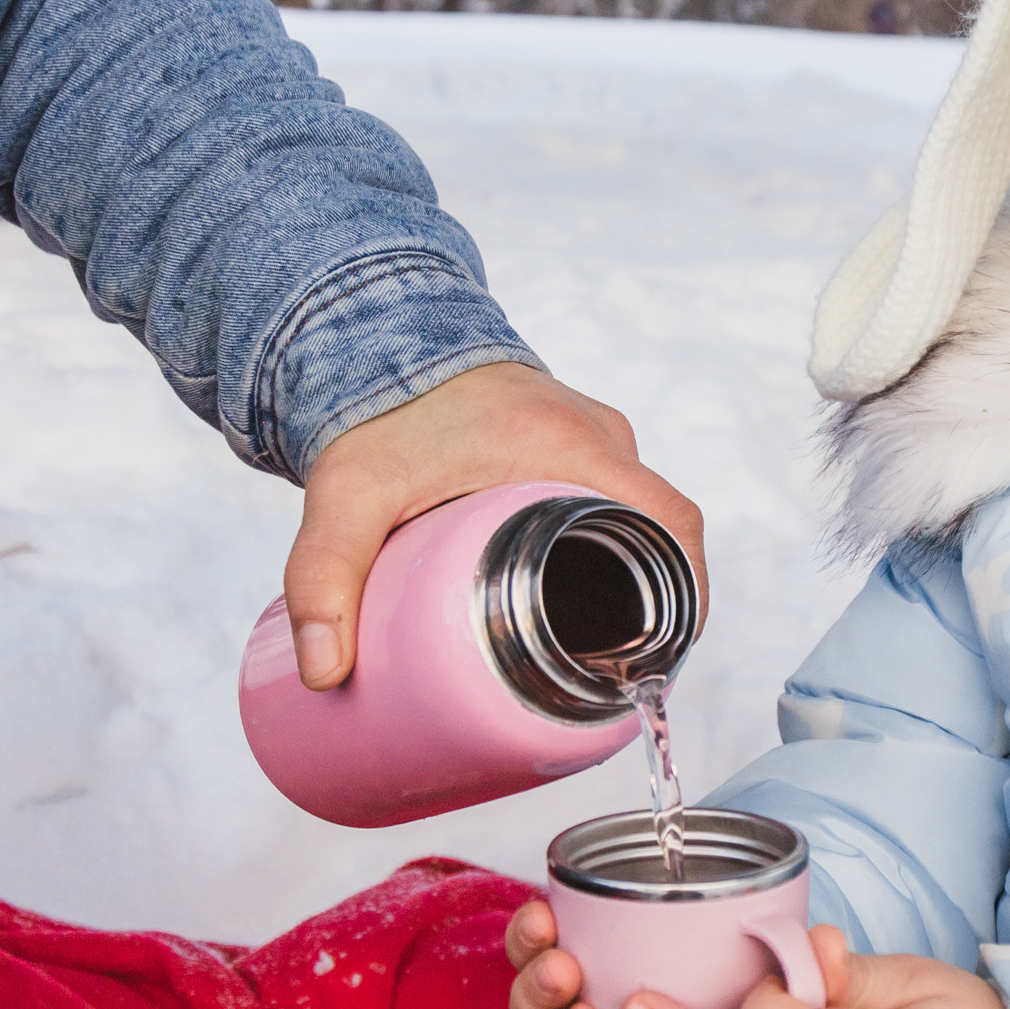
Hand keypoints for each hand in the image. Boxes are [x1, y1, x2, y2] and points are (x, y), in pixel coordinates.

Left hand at [287, 362, 704, 688]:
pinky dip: (616, 539)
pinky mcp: (574, 436)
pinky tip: (588, 588)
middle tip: (616, 665)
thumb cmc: (374, 412)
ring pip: (640, 511)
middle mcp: (595, 434)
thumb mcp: (347, 495)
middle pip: (661, 525)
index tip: (663, 652)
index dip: (686, 589)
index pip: (669, 518)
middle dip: (655, 596)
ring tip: (602, 640)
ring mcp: (590, 432)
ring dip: (635, 567)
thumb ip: (323, 576)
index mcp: (566, 446)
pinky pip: (617, 492)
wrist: (376, 336)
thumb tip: (324, 672)